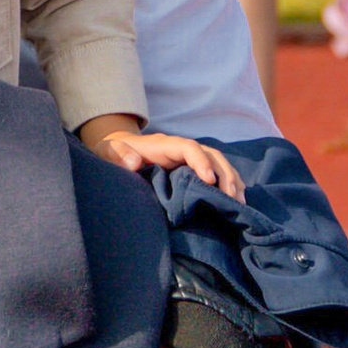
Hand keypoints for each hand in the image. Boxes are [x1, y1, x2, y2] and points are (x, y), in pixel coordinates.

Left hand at [80, 116, 245, 201]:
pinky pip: (217, 172)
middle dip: (224, 173)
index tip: (209, 180)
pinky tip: (237, 201)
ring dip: (231, 180)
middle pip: (210, 154)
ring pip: (218, 163)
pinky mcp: (193, 168)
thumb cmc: (113, 152)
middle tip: (232, 196)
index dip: (200, 161)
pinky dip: (229, 184)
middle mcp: (181, 148)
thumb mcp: (108, 152)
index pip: (188, 147)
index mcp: (164, 145)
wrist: (118, 150)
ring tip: (239, 202)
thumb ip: (118, 155)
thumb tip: (134, 163)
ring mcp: (189, 157)